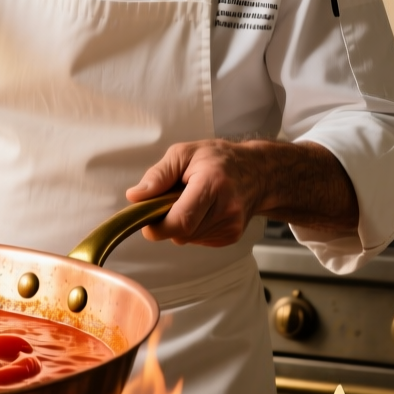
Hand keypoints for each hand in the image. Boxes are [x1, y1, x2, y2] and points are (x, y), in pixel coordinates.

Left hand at [127, 139, 359, 245]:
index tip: (148, 220)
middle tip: (172, 200)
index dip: (158, 227)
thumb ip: (158, 175)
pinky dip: (193, 228)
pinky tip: (204, 210)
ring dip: (181, 224)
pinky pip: (198, 240)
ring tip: (192, 201)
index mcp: (213, 184)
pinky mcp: (232, 236)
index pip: (181, 221)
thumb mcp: (184, 153)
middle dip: (167, 221)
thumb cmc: (218, 159)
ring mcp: (232, 226)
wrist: (259, 172)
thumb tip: (135, 197)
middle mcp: (227, 208)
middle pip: (181, 232)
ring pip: (188, 238)